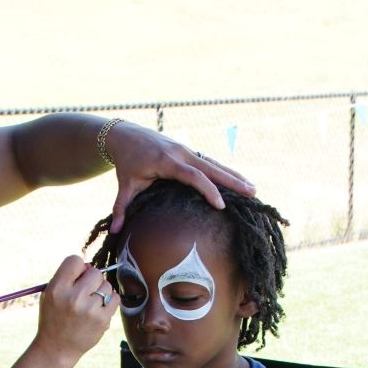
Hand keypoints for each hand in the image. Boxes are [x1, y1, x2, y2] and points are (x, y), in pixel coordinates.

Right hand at [35, 255, 118, 364]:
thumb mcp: (50, 294)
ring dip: (101, 292)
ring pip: (107, 285)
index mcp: (57, 289)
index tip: (77, 278)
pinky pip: (115, 299)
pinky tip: (98, 309)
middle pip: (95, 272)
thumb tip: (90, 266)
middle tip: (85, 292)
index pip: (75, 260)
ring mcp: (89, 309)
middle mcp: (73, 298)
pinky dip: (109, 302)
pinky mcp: (102, 320)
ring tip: (90, 304)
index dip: (78, 268)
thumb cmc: (54, 318)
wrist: (57, 348)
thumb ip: (67, 277)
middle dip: (92, 280)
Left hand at [104, 122, 255, 232]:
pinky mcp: (190, 152)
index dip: (207, 190)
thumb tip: (114, 231)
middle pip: (211, 167)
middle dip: (232, 180)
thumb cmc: (126, 163)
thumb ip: (120, 207)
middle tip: (252, 192)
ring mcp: (187, 150)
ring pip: (215, 163)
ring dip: (234, 175)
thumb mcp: (124, 185)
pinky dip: (225, 171)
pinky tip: (240, 180)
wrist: (126, 136)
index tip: (221, 204)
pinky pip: (211, 162)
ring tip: (253, 188)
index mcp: (166, 162)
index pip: (192, 176)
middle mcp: (181, 153)